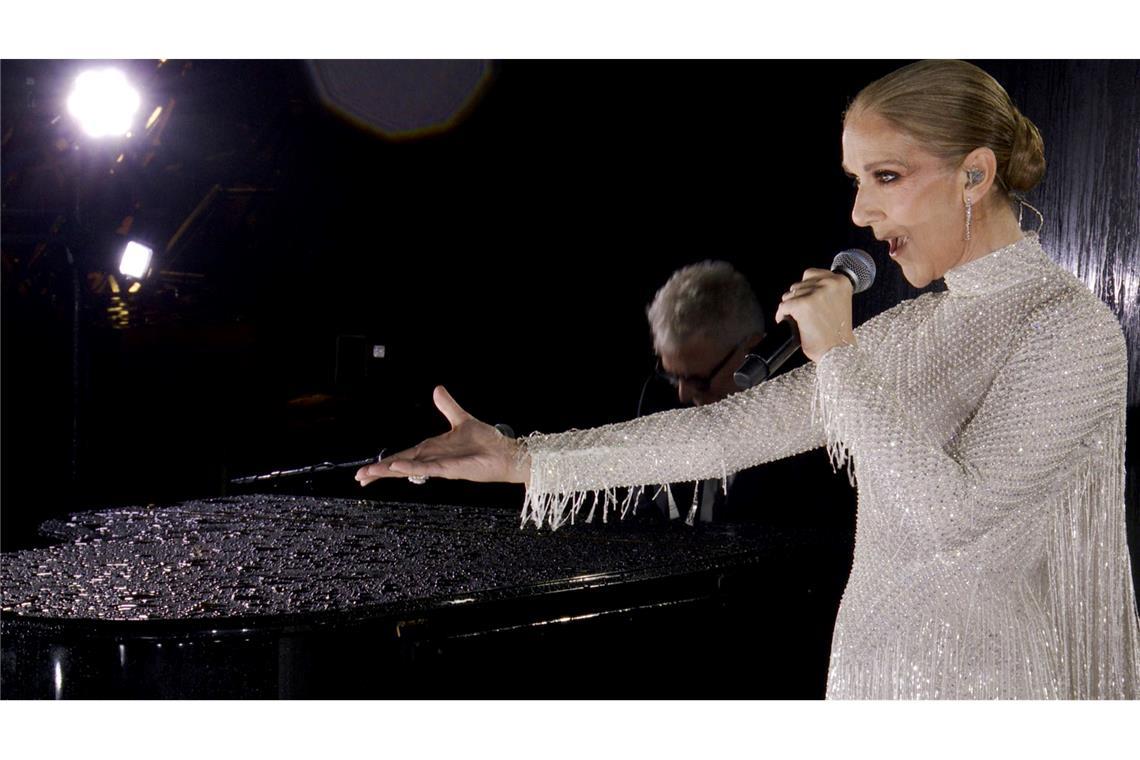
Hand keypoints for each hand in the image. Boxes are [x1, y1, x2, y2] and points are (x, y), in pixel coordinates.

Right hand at [354, 386, 529, 486]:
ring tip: (368, 475)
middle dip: (379, 472)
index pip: (402, 456)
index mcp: (432, 449)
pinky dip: (412, 467)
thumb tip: (437, 389)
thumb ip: (447, 406)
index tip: (366, 471)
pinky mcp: (450, 469)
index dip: (385, 463)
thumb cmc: (487, 441)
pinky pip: (427, 468)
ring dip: (388, 471)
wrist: (506, 452)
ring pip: (408, 469)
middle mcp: (433, 459)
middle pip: (400, 466)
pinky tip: (397, 467)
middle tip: (359, 478)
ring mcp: (440, 466)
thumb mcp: (462, 419)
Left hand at [774, 268, 855, 361]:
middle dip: (797, 299)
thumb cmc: (838, 333)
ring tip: (797, 319)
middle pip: (798, 285)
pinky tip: (787, 323)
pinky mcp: (802, 305)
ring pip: (789, 295)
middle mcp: (829, 284)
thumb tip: (803, 287)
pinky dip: (781, 316)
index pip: (810, 274)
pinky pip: (783, 306)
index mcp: (841, 281)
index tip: (805, 298)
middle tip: (802, 314)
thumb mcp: (839, 302)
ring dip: (790, 307)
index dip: (804, 288)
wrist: (838, 351)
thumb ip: (826, 291)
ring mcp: (816, 294)